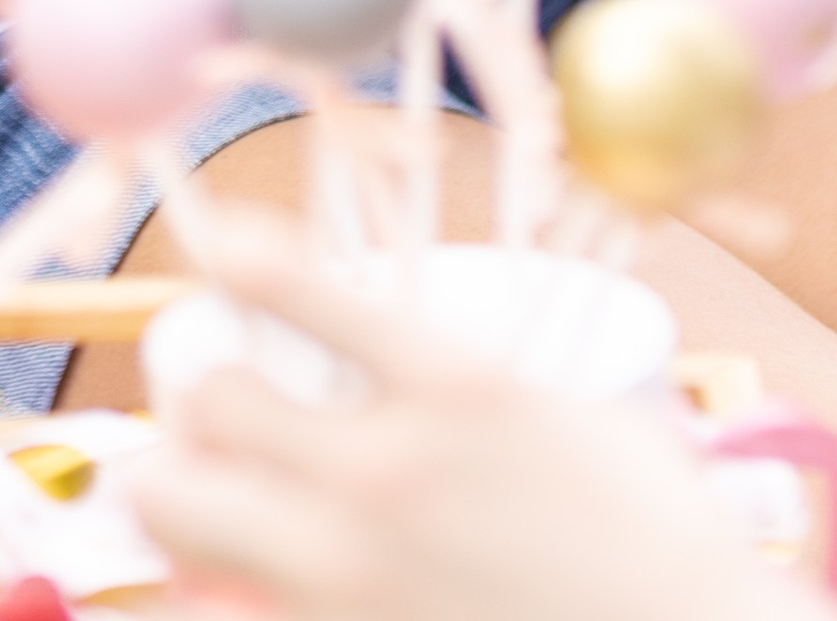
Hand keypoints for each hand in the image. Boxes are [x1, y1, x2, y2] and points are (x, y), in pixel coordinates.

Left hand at [134, 206, 819, 620]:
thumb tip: (388, 374)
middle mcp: (388, 476)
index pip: (296, 286)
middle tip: (217, 426)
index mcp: (455, 387)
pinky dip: (222, 600)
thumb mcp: (570, 422)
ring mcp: (357, 580)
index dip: (238, 257)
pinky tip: (254, 596)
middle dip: (195, 409)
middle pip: (205, 410)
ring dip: (183, 507)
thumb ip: (465, 393)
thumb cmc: (656, 543)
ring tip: (215, 518)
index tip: (223, 252)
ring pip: (179, 520)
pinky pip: (225, 617)